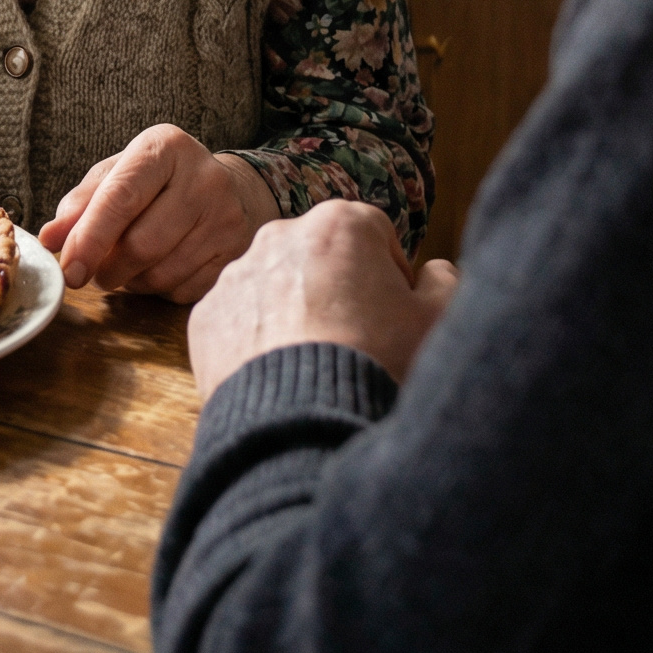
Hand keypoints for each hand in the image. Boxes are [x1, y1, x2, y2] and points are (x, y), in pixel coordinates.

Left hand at [38, 125, 279, 304]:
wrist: (226, 188)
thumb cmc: (157, 182)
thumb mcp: (117, 174)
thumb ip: (81, 203)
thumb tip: (49, 239)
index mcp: (166, 147)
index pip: (122, 197)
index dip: (91, 238)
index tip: (69, 269)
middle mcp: (203, 178)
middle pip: (141, 244)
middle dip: (108, 268)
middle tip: (95, 271)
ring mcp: (226, 217)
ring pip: (161, 274)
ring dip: (131, 282)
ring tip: (127, 266)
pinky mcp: (236, 253)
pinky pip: (183, 291)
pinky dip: (159, 290)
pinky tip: (159, 268)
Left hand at [187, 198, 458, 400]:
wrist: (300, 429)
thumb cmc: (376, 366)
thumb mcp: (437, 324)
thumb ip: (445, 283)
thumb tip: (434, 271)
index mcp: (341, 223)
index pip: (376, 236)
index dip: (391, 277)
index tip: (393, 317)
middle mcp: (280, 235)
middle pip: (322, 256)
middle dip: (340, 289)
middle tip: (356, 343)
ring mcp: (237, 274)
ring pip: (277, 286)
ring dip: (296, 313)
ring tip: (316, 365)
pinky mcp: (207, 316)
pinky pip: (240, 321)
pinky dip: (256, 341)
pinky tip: (281, 377)